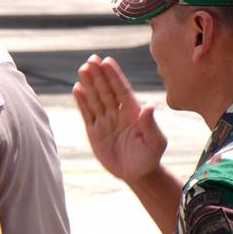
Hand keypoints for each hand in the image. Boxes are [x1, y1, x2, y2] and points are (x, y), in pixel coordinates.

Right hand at [74, 54, 166, 183]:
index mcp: (133, 112)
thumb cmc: (150, 157)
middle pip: (106, 91)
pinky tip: (77, 88)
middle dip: (99, 75)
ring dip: (89, 84)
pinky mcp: (94, 132)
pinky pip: (87, 114)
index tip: (107, 61)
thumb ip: (151, 125)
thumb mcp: (155, 142)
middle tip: (91, 59)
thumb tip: (150, 106)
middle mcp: (118, 113)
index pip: (122, 90)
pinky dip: (81, 102)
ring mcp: (105, 121)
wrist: (137, 174)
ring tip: (83, 69)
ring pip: (95, 99)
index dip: (114, 76)